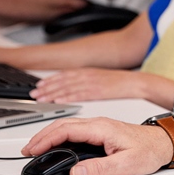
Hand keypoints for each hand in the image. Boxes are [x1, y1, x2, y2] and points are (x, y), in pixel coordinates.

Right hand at [22, 116, 172, 174]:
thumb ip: (101, 169)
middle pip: (62, 125)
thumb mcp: (127, 164)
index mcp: (102, 128)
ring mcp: (98, 126)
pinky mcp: (100, 131)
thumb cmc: (150, 150)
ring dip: (49, 135)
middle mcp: (98, 123)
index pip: (67, 129)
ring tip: (34, 149)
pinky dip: (59, 136)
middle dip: (41, 137)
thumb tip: (77, 172)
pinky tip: (54, 145)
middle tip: (27, 151)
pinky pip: (74, 130)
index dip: (46, 139)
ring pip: (67, 126)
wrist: (165, 143)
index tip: (33, 149)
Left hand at [31, 68, 146, 102]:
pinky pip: (79, 93)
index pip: (64, 76)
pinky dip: (66, 96)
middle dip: (47, 88)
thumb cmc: (123, 84)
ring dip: (52, 92)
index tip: (39, 86)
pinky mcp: (98, 91)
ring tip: (40, 98)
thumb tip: (73, 91)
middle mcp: (88, 77)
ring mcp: (93, 83)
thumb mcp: (102, 80)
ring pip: (67, 86)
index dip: (50, 82)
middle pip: (63, 81)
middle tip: (34, 94)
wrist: (139, 83)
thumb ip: (87, 84)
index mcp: (89, 73)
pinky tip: (57, 101)